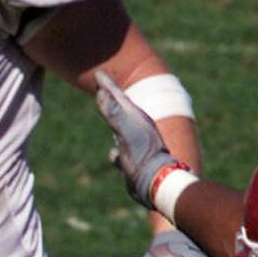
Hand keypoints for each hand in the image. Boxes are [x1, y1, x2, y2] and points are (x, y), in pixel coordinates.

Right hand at [93, 68, 182, 210]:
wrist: (159, 184)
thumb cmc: (143, 157)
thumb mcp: (127, 132)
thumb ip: (115, 113)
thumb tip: (102, 93)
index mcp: (136, 119)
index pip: (118, 97)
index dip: (107, 85)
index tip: (98, 73)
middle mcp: (137, 129)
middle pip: (120, 108)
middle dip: (111, 96)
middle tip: (102, 84)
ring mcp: (136, 145)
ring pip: (121, 127)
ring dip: (113, 118)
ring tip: (108, 115)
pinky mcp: (133, 162)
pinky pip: (121, 151)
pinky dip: (115, 150)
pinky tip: (113, 154)